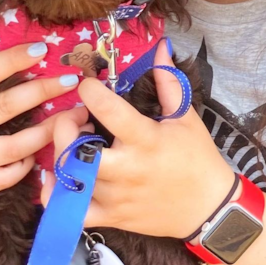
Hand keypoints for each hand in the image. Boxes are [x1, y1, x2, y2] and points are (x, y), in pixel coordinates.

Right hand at [0, 42, 88, 195]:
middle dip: (44, 90)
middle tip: (72, 79)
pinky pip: (5, 177)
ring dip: (48, 131)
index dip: (13, 60)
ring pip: (14, 147)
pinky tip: (40, 151)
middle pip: (6, 107)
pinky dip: (26, 165)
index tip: (42, 49)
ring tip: (74, 117)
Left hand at [42, 39, 234, 238]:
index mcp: (145, 139)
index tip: (87, 84)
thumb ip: (168, 80)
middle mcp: (126, 169)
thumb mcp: (185, 116)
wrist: (208, 209)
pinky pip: (71, 211)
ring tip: (76, 143)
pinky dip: (57, 194)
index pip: (109, 110)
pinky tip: (59, 177)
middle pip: (75, 149)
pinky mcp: (111, 217)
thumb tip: (160, 47)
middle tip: (78, 117)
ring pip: (70, 177)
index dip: (90, 91)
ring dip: (63, 153)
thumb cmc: (197, 158)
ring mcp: (116, 197)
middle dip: (65, 126)